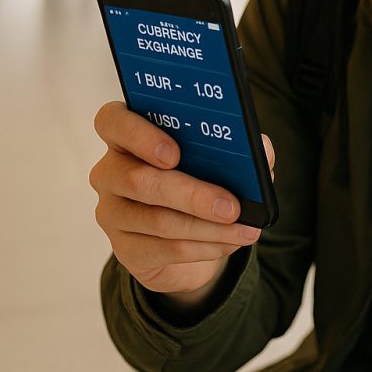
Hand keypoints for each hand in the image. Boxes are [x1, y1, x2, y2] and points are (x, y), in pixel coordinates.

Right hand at [89, 101, 274, 299]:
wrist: (185, 237)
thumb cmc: (199, 180)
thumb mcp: (217, 160)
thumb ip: (237, 149)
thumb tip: (261, 147)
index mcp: (126, 135)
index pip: (112, 122)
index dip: (139, 135)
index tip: (175, 153)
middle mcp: (109, 171)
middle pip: (139, 180)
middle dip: (192, 194)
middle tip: (232, 206)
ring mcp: (112, 212)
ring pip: (157, 220)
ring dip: (207, 227)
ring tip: (244, 228)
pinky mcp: (125, 249)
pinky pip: (164, 249)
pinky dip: (203, 247)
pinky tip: (229, 243)